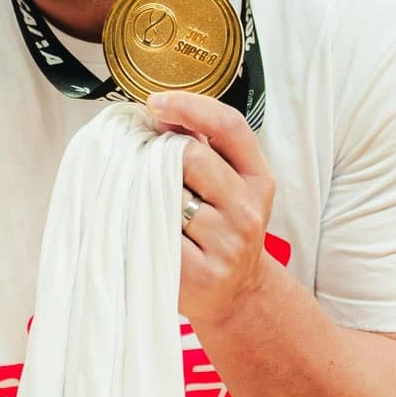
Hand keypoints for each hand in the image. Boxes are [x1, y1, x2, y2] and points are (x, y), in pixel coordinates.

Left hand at [148, 91, 276, 325]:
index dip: (191, 106)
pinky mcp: (200, 274)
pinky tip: (137, 227)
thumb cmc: (220, 230)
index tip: (155, 102)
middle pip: (191, 157)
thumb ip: (201, 146)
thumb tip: (160, 112)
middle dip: (160, 156)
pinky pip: (156, 234)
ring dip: (146, 193)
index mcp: (258, 179)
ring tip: (143, 202)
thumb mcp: (226, 185)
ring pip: (169, 196)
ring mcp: (227, 244)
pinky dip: (138, 225)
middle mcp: (248, 210)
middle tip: (143, 166)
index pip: (230, 126)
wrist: (236, 294)